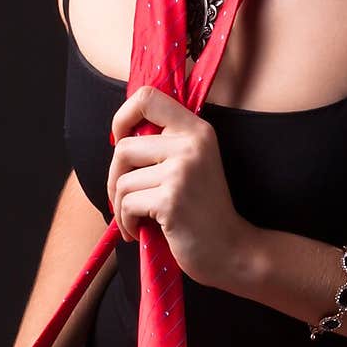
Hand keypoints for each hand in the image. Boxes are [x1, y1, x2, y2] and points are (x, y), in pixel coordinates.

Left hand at [106, 83, 251, 287]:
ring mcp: (182, 171)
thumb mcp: (192, 164)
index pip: (147, 97)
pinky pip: (127, 204)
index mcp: (197, 130)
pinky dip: (127, 223)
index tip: (121, 141)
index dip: (122, 117)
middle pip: (123, 147)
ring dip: (121, 207)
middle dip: (114, 177)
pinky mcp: (171, 199)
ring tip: (137, 219)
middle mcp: (192, 144)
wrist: (231, 249)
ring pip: (123, 180)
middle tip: (124, 198)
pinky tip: (140, 232)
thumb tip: (118, 133)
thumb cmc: (202, 211)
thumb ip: (164, 144)